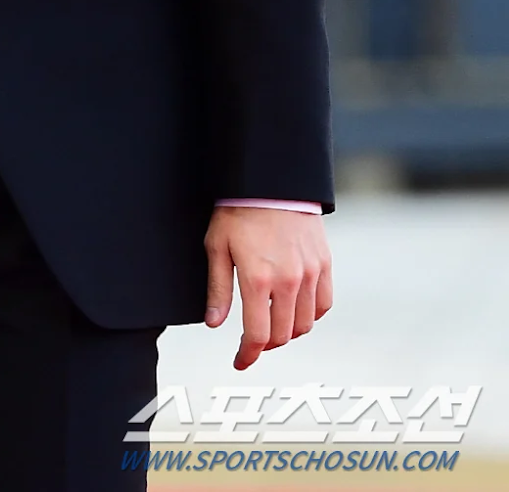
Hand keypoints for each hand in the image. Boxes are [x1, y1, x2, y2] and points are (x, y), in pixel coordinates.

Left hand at [203, 205, 331, 369]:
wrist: (271, 179)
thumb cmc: (238, 210)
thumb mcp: (217, 246)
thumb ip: (218, 289)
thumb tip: (214, 325)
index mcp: (258, 278)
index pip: (257, 335)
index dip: (248, 354)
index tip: (240, 360)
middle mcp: (289, 281)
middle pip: (282, 334)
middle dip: (265, 345)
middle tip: (253, 342)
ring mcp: (310, 273)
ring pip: (305, 324)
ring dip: (288, 332)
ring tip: (272, 324)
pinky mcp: (324, 263)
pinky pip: (324, 304)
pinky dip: (311, 315)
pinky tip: (296, 310)